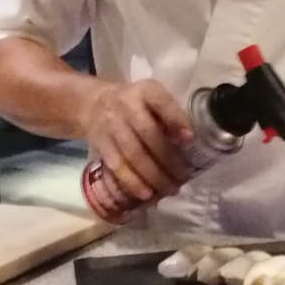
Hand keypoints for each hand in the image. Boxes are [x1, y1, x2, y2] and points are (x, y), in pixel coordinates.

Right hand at [80, 79, 193, 218]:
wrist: (94, 104)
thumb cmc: (135, 104)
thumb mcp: (152, 98)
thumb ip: (169, 115)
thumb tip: (188, 142)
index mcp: (146, 91)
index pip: (162, 103)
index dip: (176, 120)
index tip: (190, 140)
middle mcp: (126, 105)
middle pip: (148, 135)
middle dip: (168, 160)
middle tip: (183, 178)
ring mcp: (111, 125)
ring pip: (133, 154)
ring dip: (154, 176)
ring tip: (170, 189)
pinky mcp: (100, 143)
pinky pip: (117, 166)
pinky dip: (133, 182)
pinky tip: (147, 194)